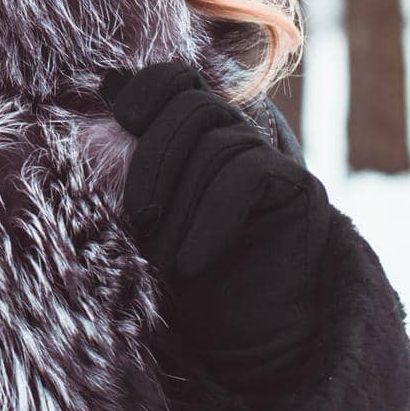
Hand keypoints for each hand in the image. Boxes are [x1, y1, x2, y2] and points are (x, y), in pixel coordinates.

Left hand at [100, 61, 331, 400]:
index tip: (126, 118)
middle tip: (138, 216)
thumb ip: (133, 144)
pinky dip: (211, 218)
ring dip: (180, 205)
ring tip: (163, 258)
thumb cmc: (179, 266)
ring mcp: (269, 156)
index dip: (150, 86)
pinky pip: (248, 175)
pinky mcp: (299, 186)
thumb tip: (110, 78)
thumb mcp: (144, 202)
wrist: (238, 333)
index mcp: (193, 129)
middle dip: (156, 158)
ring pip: (216, 145)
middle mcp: (234, 132)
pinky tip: (191, 260)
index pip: (177, 77)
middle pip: (193, 106)